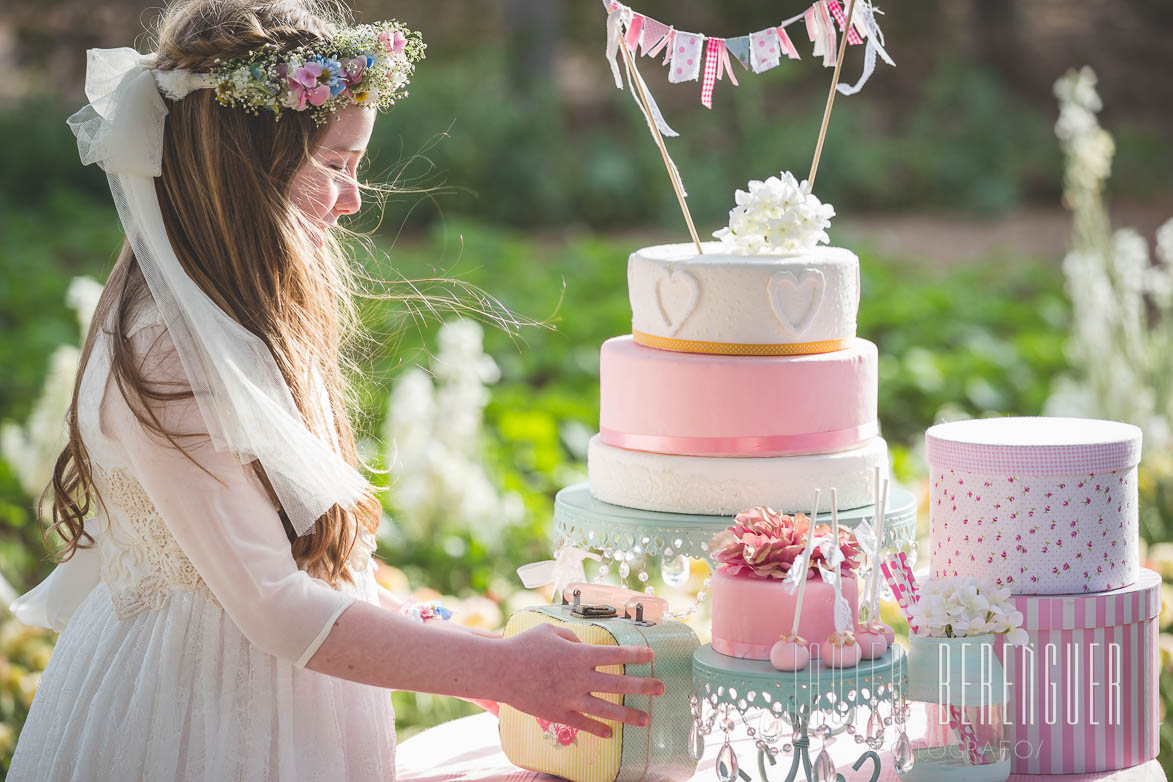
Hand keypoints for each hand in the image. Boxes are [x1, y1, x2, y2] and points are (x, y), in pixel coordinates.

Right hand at [498, 623, 664, 738]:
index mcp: (579, 655)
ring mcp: (569, 698)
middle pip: (618, 683)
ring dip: (628, 714)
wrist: (500, 670)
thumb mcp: (550, 631)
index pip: (615, 655)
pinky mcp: (558, 714)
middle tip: (661, 688)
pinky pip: (583, 724)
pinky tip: (610, 733)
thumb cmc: (523, 646)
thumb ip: (572, 638)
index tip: (651, 657)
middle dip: (643, 686)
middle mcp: (578, 677)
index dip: (636, 655)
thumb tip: (585, 647)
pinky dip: (598, 729)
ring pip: (606, 709)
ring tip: (646, 719)